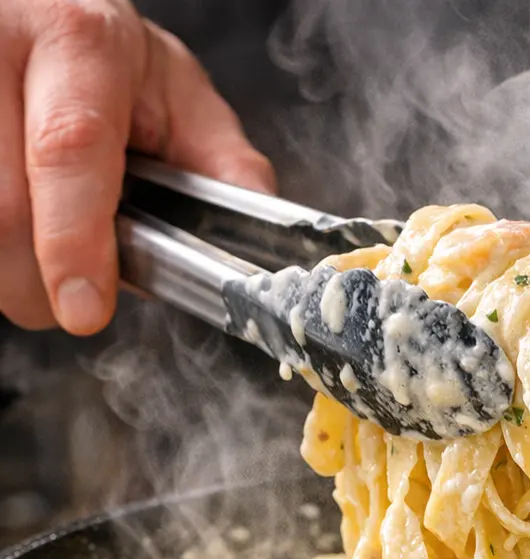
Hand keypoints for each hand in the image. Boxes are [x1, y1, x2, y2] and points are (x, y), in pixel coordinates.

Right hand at [2, 0, 275, 335]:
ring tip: (43, 252)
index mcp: (80, 43)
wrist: (35, 7)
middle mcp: (0, 44)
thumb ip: (222, 165)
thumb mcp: (178, 95)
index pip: (69, 152)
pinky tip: (14, 232)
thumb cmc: (108, 59)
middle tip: (74, 297)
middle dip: (38, 281)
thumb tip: (256, 235)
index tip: (84, 309)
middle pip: (5, 206)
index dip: (73, 243)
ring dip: (8, 269)